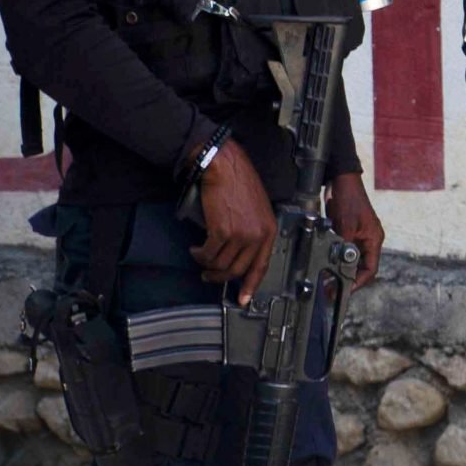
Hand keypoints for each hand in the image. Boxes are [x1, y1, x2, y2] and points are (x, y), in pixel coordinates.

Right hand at [192, 139, 277, 304]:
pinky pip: (208, 254)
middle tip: (208, 275)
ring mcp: (241, 234)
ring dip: (207, 264)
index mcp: (269, 229)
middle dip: (220, 277)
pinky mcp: (222, 231)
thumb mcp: (256, 209)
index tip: (243, 299)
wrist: (225, 167)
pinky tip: (196, 248)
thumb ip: (253, 231)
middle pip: (237, 270)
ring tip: (200, 255)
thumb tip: (241, 253)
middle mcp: (257, 235)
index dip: (251, 284)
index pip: (261, 265)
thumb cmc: (239, 183)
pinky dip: (199, 254)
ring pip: (220, 265)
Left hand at [328, 172, 384, 287]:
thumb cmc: (349, 200)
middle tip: (332, 289)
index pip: (371, 269)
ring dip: (341, 270)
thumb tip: (339, 267)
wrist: (342, 180)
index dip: (359, 282)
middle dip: (348, 279)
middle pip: (361, 267)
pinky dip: (336, 260)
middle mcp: (369, 240)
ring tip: (327, 280)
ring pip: (352, 261)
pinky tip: (326, 265)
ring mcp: (359, 236)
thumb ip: (344, 247)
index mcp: (374, 239)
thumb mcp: (346, 225)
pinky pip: (344, 252)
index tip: (345, 292)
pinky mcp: (349, 232)